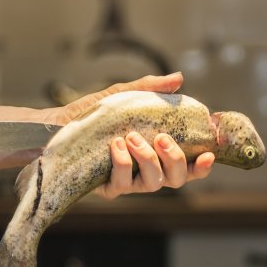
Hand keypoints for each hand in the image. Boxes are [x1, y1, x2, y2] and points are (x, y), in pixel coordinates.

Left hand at [53, 73, 215, 198]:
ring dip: (148, 159)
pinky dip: (124, 163)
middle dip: (176, 160)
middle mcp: (145, 172)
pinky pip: (124, 183)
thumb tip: (179, 78)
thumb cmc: (91, 113)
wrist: (56, 126)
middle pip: (176, 179)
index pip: (188, 167)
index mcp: (155, 154)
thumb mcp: (121, 96)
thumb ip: (150, 89)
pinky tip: (115, 145)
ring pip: (153, 184)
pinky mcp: (107, 188)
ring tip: (132, 137)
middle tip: (162, 138)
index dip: (202, 166)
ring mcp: (127, 182)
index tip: (209, 154)